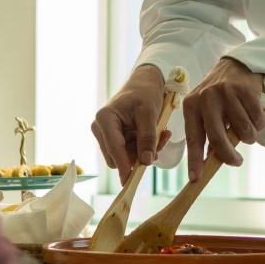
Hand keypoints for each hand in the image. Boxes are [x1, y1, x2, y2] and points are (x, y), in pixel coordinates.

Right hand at [91, 65, 166, 179]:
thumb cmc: (145, 94)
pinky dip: (145, 148)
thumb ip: (147, 137)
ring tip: (162, 135)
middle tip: (161, 142)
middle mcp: (101, 129)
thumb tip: (146, 162)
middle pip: (118, 157)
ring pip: (126, 156)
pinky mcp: (118, 139)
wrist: (145, 84)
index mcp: (104, 119)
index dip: (123, 164)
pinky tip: (159, 135)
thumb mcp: (149, 113)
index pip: (113, 147)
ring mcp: (109, 135)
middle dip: (140, 155)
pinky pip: (131, 152)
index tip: (130, 180)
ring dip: (146, 151)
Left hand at [181, 58, 264, 180]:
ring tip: (248, 132)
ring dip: (249, 137)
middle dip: (228, 155)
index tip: (196, 178)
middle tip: (236, 162)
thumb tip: (211, 159)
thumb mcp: (206, 110)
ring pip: (242, 130)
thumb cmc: (220, 96)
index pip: (193, 138)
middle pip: (218, 137)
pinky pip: (257, 119)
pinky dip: (259, 124)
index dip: (195, 160)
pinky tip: (255, 118)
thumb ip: (207, 131)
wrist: (237, 65)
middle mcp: (206, 99)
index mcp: (192, 106)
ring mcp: (226, 93)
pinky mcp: (245, 90)